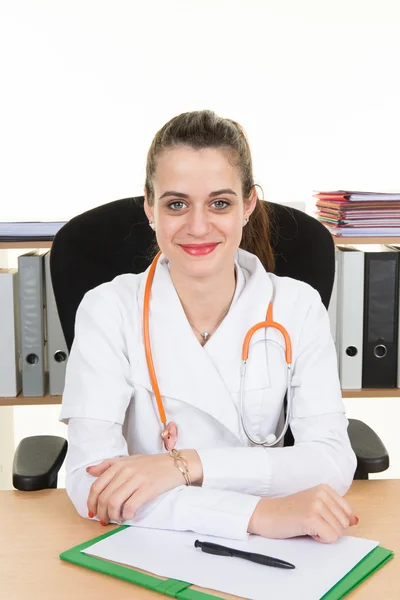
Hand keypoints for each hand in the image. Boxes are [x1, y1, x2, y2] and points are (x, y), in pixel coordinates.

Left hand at [86, 450, 201, 524]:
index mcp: (119, 465)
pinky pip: (130, 506)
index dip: (91, 502)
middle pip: (104, 497)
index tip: (92, 512)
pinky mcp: (148, 488)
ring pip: (114, 503)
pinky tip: (129, 516)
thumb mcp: (129, 460)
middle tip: (104, 520)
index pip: (96, 486)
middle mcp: (126, 470)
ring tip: (117, 519)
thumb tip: (89, 471)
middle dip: (101, 513)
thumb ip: (108, 465)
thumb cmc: (153, 464)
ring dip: (113, 516)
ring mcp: (137, 479)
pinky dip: (127, 515)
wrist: (177, 464)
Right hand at [248, 484, 358, 543]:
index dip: (335, 522)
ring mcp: (317, 504)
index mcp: (325, 488)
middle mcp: (322, 493)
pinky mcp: (311, 517)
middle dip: (330, 529)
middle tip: (310, 522)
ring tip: (306, 525)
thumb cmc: (288, 512)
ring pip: (338, 532)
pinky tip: (305, 529)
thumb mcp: (315, 506)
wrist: (265, 514)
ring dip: (323, 534)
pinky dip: (319, 539)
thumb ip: (335, 511)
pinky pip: (330, 537)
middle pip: (345, 524)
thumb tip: (356, 521)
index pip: (348, 513)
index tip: (319, 519)